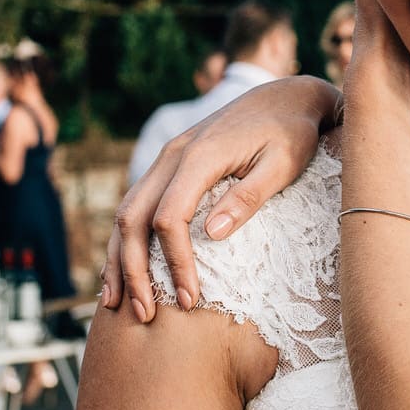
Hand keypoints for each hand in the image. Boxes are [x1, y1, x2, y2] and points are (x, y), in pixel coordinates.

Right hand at [102, 76, 341, 322]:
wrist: (285, 95)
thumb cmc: (292, 132)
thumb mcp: (283, 164)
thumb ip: (248, 197)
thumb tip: (213, 234)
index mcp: (199, 157)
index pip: (169, 218)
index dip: (175, 262)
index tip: (191, 299)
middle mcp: (173, 155)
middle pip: (133, 217)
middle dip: (133, 270)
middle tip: (144, 314)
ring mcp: (167, 158)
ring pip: (125, 210)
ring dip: (118, 258)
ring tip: (117, 303)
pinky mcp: (170, 165)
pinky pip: (137, 203)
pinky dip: (125, 239)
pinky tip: (124, 269)